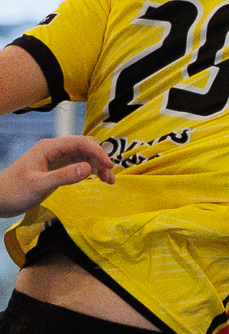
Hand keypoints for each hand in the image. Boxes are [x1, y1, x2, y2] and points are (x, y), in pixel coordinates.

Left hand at [0, 135, 114, 216]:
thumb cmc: (14, 191)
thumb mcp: (39, 185)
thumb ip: (64, 176)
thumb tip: (88, 168)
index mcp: (49, 147)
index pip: (80, 142)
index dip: (98, 152)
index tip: (109, 166)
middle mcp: (55, 149)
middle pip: (85, 147)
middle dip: (100, 158)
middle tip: (109, 176)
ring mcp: (57, 158)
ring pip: (85, 156)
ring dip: (98, 165)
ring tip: (108, 180)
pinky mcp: (58, 168)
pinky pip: (80, 164)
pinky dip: (91, 170)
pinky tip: (98, 179)